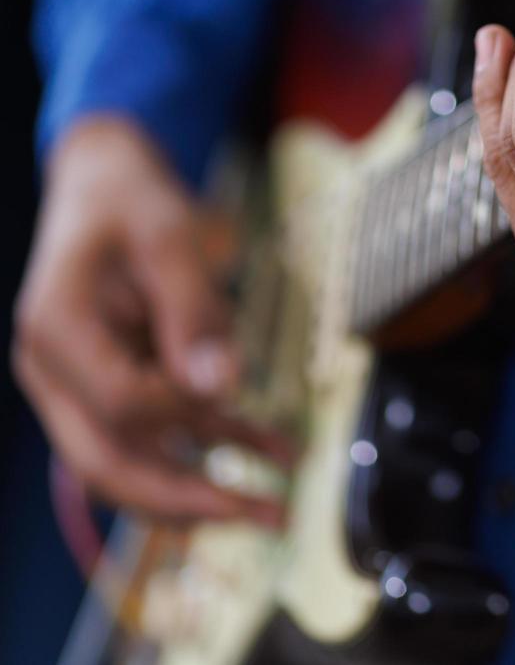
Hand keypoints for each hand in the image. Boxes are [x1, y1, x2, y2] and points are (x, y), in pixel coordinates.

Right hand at [13, 118, 289, 526]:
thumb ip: (194, 312)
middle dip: (186, 500)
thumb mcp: (170, 238)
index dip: (182, 408)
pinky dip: (220, 443)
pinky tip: (277, 453)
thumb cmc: (132, 200)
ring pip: (135, 462)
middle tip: (263, 514)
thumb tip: (222, 387)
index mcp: (56, 330)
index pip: (119, 405)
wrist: (107, 181)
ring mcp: (82, 385)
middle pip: (109, 464)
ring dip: (204, 489)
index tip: (230, 386)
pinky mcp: (117, 385)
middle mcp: (56, 371)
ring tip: (275, 508)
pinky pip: (166, 430)